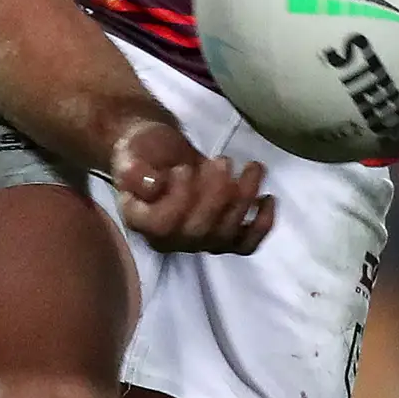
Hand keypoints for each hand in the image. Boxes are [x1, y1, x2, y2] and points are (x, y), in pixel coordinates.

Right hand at [107, 114, 274, 255]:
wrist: (163, 155)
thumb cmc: (144, 153)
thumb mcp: (130, 154)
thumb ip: (134, 171)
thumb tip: (155, 185)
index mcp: (142, 222)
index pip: (163, 224)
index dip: (180, 198)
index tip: (183, 168)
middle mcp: (170, 239)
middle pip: (200, 231)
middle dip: (218, 194)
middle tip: (223, 161)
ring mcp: (199, 242)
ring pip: (227, 234)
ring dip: (244, 198)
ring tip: (251, 166)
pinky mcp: (222, 237)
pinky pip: (246, 243)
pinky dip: (262, 225)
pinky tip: (268, 199)